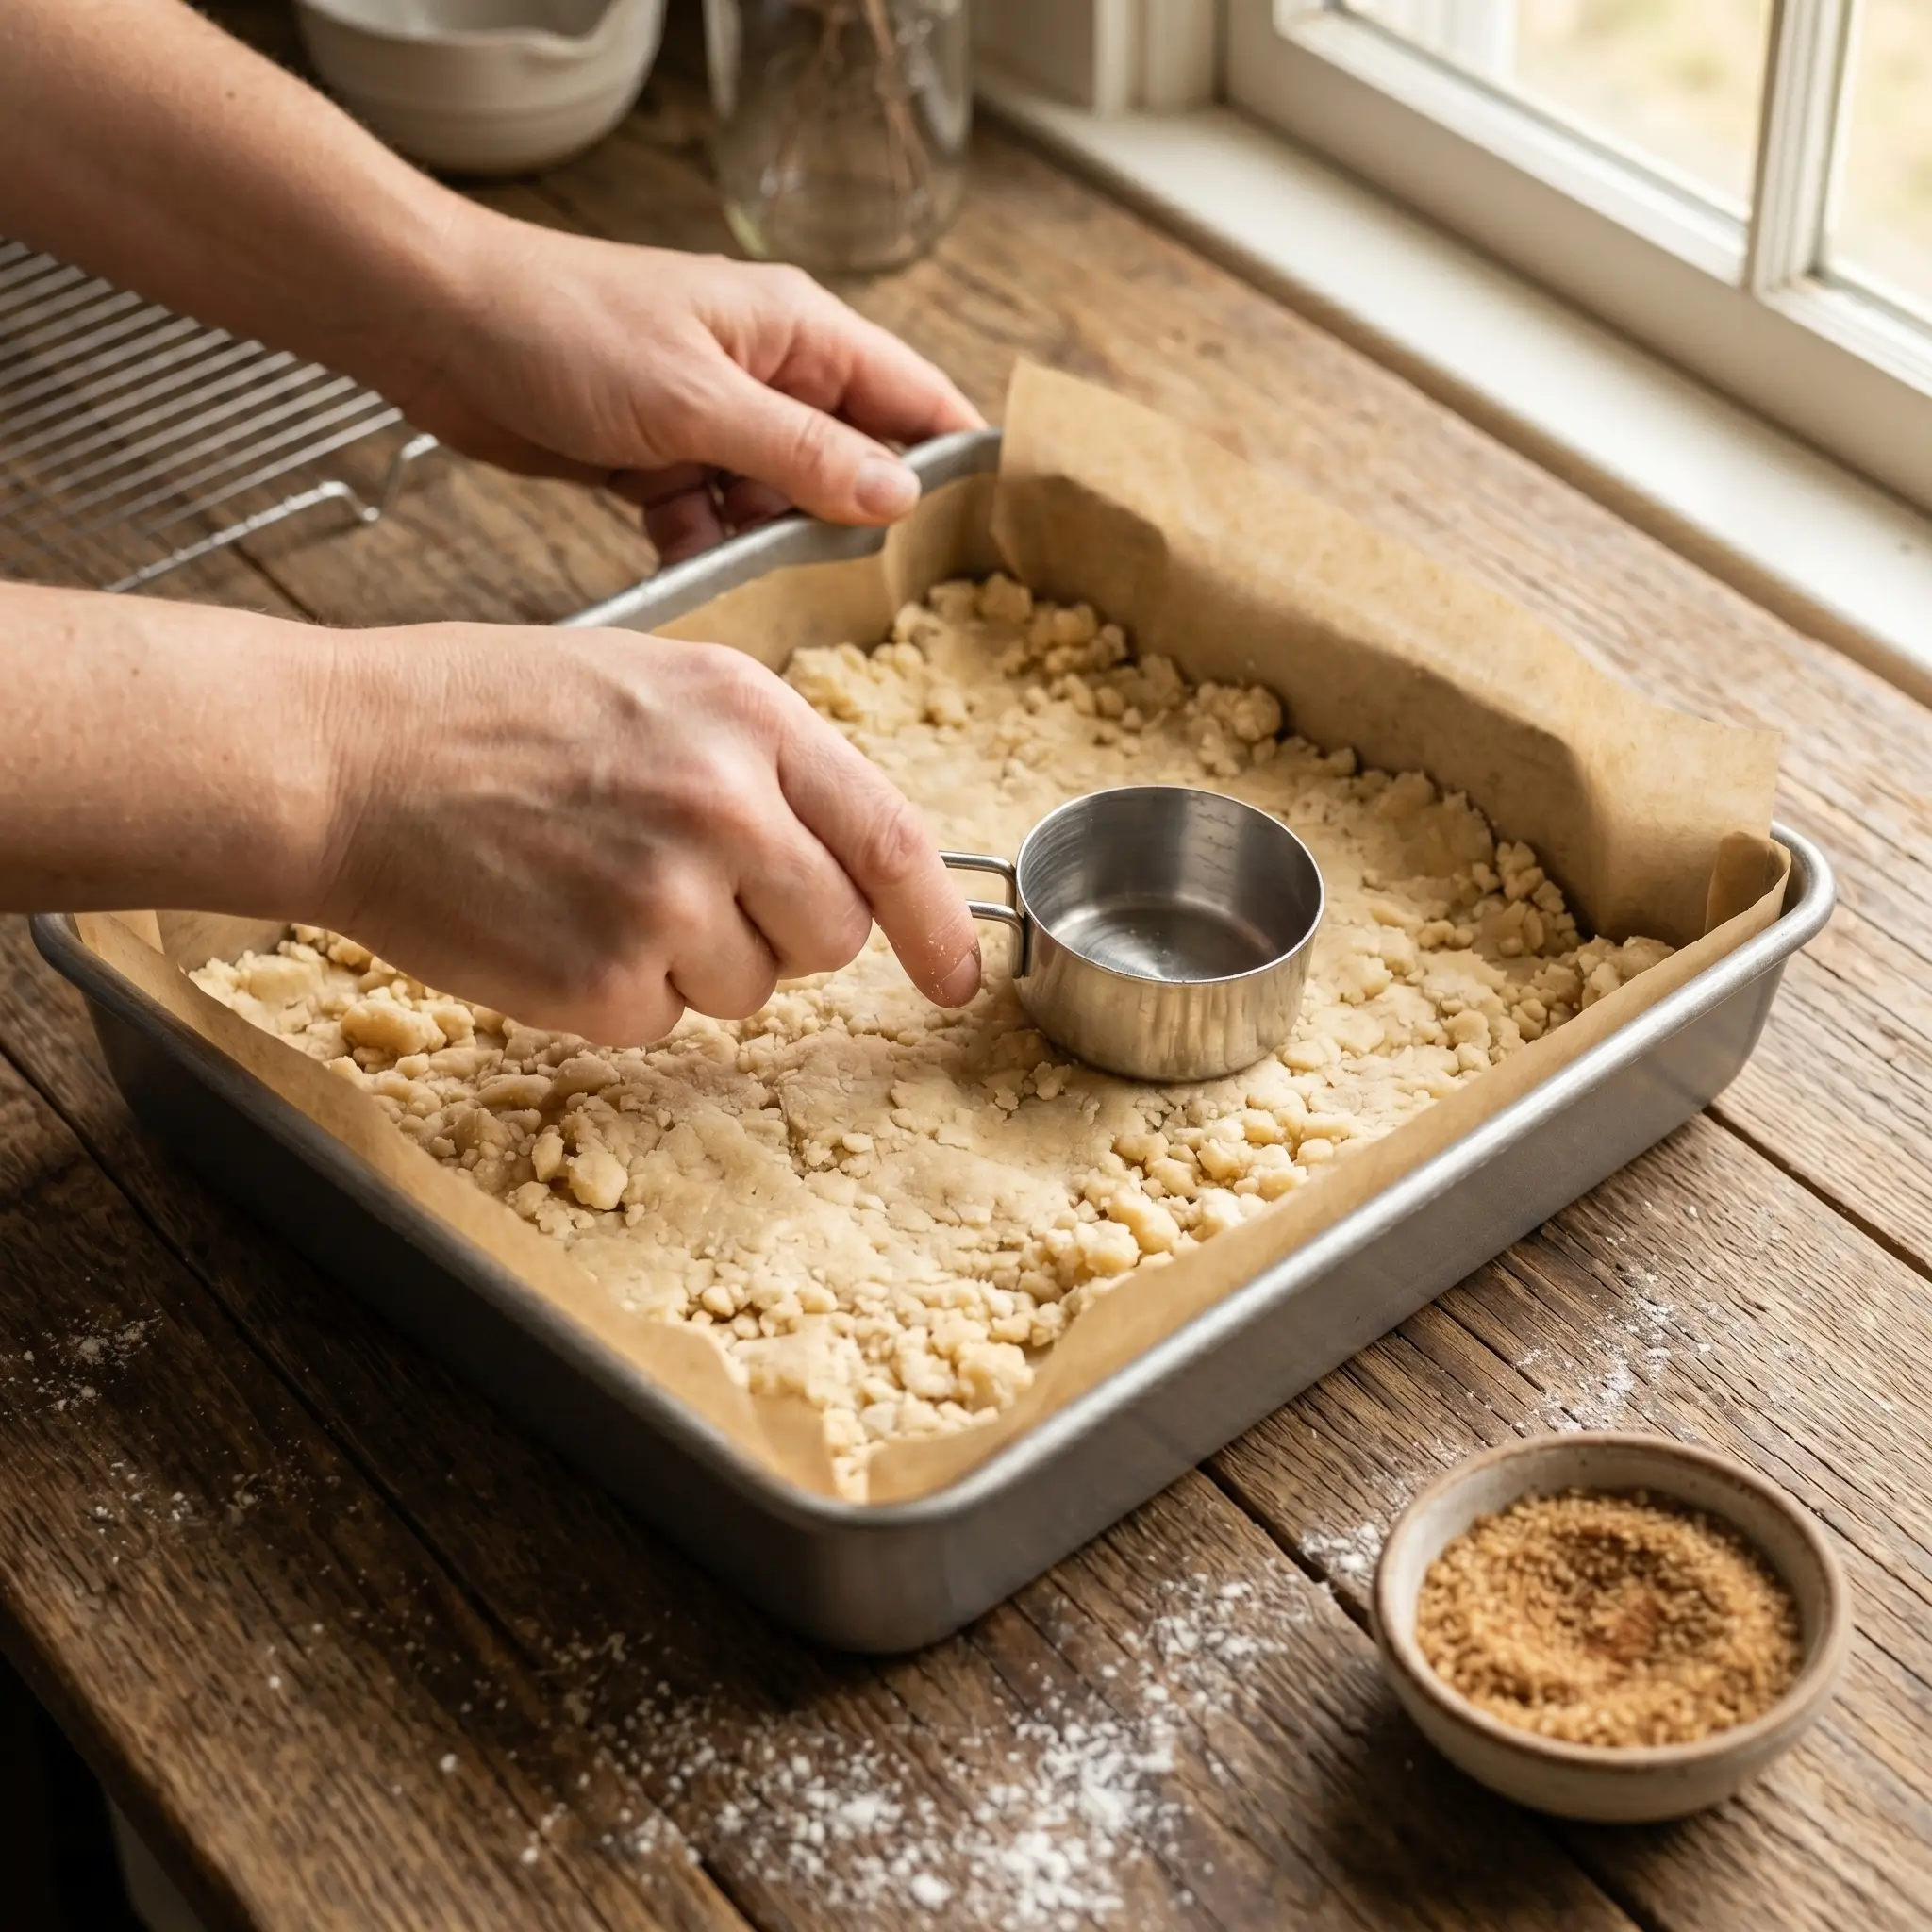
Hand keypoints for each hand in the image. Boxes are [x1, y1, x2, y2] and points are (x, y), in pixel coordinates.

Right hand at [313, 624, 981, 1043]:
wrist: (343, 760)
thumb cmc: (485, 712)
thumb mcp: (651, 685)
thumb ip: (762, 762)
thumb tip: (845, 858)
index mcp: (748, 718)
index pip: (891, 839)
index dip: (939, 923)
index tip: (959, 977)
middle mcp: (727, 804)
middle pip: (832, 932)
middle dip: (782, 931)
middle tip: (689, 887)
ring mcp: (667, 896)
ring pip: (753, 988)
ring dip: (694, 962)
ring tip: (596, 883)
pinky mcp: (604, 978)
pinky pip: (663, 1022)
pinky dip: (617, 994)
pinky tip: (556, 923)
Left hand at [386, 219, 983, 562]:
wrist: (436, 326)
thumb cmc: (561, 325)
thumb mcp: (697, 400)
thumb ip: (803, 454)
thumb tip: (899, 496)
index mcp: (798, 332)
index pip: (913, 397)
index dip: (954, 461)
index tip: (986, 533)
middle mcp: (769, 374)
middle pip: (849, 464)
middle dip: (849, 524)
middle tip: (859, 588)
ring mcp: (715, 419)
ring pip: (779, 505)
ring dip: (765, 544)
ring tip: (753, 575)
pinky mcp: (663, 459)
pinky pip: (711, 521)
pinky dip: (701, 548)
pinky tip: (681, 559)